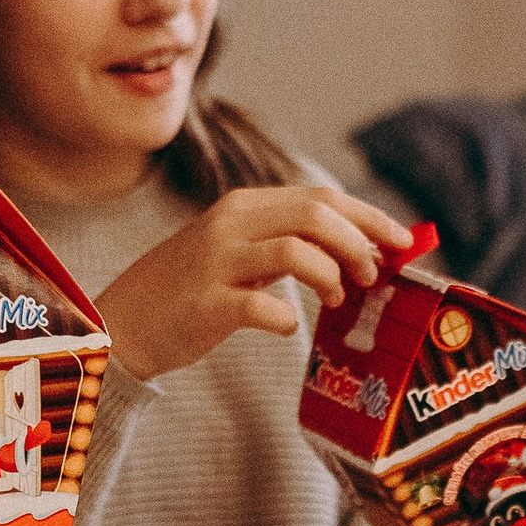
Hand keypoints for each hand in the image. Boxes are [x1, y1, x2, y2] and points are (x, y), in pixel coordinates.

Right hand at [99, 184, 406, 381]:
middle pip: (315, 215)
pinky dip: (287, 319)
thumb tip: (358, 251)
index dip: (369, 217)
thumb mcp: (237, 251)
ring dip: (331, 276)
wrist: (121, 323)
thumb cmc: (191, 290)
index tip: (404, 241)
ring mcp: (216, 263)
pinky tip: (289, 327)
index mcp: (244, 207)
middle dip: (358, 244)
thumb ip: (287, 245)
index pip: (321, 198)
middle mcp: (230, 224)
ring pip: (296, 252)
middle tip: (372, 276)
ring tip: (337, 299)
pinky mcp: (205, 305)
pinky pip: (261, 307)